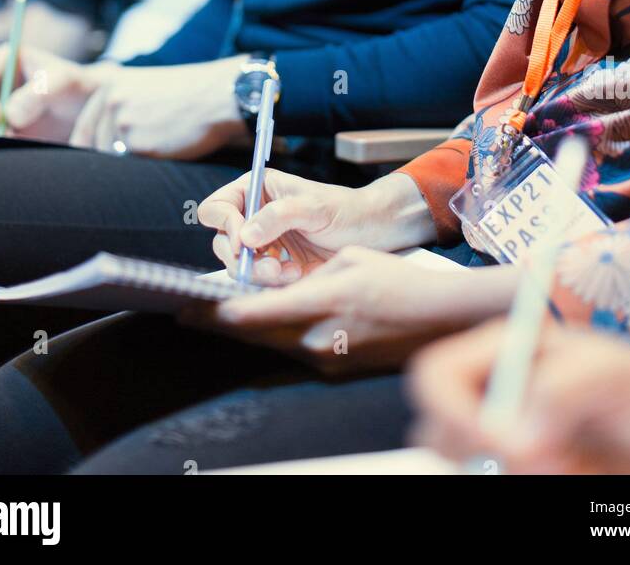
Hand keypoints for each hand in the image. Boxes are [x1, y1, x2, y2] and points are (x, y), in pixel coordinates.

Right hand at [0, 42, 98, 140]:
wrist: (86, 109)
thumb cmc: (77, 87)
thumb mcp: (64, 82)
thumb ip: (39, 93)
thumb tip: (10, 114)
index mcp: (7, 59)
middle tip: (5, 136)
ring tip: (17, 139)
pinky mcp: (2, 126)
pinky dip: (0, 142)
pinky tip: (20, 144)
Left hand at [68, 55, 248, 157]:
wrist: (220, 95)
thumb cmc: (191, 93)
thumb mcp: (147, 88)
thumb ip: (121, 106)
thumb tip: (101, 140)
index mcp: (110, 85)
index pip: (85, 129)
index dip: (90, 148)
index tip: (95, 164)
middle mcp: (110, 102)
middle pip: (95, 147)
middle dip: (111, 158)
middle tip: (132, 163)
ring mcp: (122, 123)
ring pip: (113, 160)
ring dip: (130, 163)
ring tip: (160, 150)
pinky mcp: (138, 144)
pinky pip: (132, 168)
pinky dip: (146, 168)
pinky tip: (166, 154)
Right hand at [197, 167, 434, 285]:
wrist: (374, 234)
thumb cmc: (347, 210)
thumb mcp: (317, 207)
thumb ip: (280, 216)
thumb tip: (245, 234)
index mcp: (258, 191)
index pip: (217, 207)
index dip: (224, 225)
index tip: (243, 241)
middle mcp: (255, 217)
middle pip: (222, 243)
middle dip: (243, 259)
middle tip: (272, 267)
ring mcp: (264, 245)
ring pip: (238, 267)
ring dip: (259, 275)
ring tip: (290, 273)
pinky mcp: (276, 270)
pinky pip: (258, 283)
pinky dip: (272, 286)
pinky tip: (296, 278)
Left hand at [199, 246, 510, 374]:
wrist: (441, 320)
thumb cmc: (402, 283)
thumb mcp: (351, 261)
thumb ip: (311, 273)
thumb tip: (285, 284)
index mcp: (321, 305)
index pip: (255, 313)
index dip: (216, 312)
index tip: (188, 308)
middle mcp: (319, 339)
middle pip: (256, 334)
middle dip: (223, 323)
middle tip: (192, 313)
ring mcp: (328, 359)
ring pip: (274, 343)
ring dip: (249, 329)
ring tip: (221, 314)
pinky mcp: (337, 368)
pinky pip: (295, 350)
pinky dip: (276, 336)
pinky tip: (266, 323)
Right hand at [408, 321, 629, 473]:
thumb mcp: (616, 373)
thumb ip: (565, 388)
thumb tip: (519, 436)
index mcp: (505, 354)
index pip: (437, 377)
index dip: (454, 411)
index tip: (505, 441)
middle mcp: (497, 397)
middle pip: (440, 432)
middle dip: (481, 454)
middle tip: (547, 459)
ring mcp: (511, 442)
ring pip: (469, 472)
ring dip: (512, 477)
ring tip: (570, 466)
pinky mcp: (530, 475)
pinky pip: (504, 487)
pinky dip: (533, 487)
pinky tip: (577, 475)